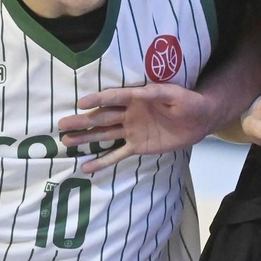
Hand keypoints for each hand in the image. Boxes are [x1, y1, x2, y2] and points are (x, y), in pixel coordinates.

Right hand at [59, 83, 223, 174]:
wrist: (198, 120)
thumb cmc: (188, 102)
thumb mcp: (176, 95)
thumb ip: (159, 94)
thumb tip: (140, 93)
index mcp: (137, 98)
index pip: (114, 98)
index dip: (99, 100)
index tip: (81, 103)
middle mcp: (129, 113)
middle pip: (102, 117)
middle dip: (82, 121)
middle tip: (62, 124)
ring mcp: (131, 130)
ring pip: (104, 134)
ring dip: (86, 138)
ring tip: (66, 141)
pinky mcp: (137, 146)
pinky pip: (117, 154)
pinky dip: (102, 161)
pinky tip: (87, 166)